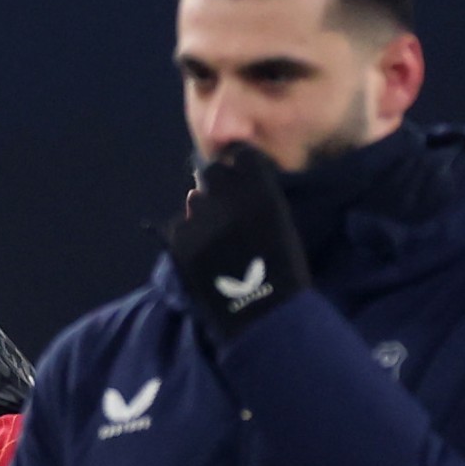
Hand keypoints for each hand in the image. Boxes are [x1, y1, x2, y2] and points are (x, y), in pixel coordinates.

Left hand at [170, 146, 310, 345]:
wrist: (262, 309)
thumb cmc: (284, 269)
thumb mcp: (281, 222)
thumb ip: (258, 198)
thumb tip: (236, 186)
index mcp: (260, 189)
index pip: (241, 155)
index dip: (238, 165)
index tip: (239, 176)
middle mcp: (228, 196)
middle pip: (211, 172)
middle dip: (216, 184)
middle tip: (222, 205)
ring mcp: (200, 218)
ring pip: (193, 200)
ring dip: (201, 211)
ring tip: (214, 234)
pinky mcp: (180, 241)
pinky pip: (180, 227)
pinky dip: (188, 236)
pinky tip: (202, 253)